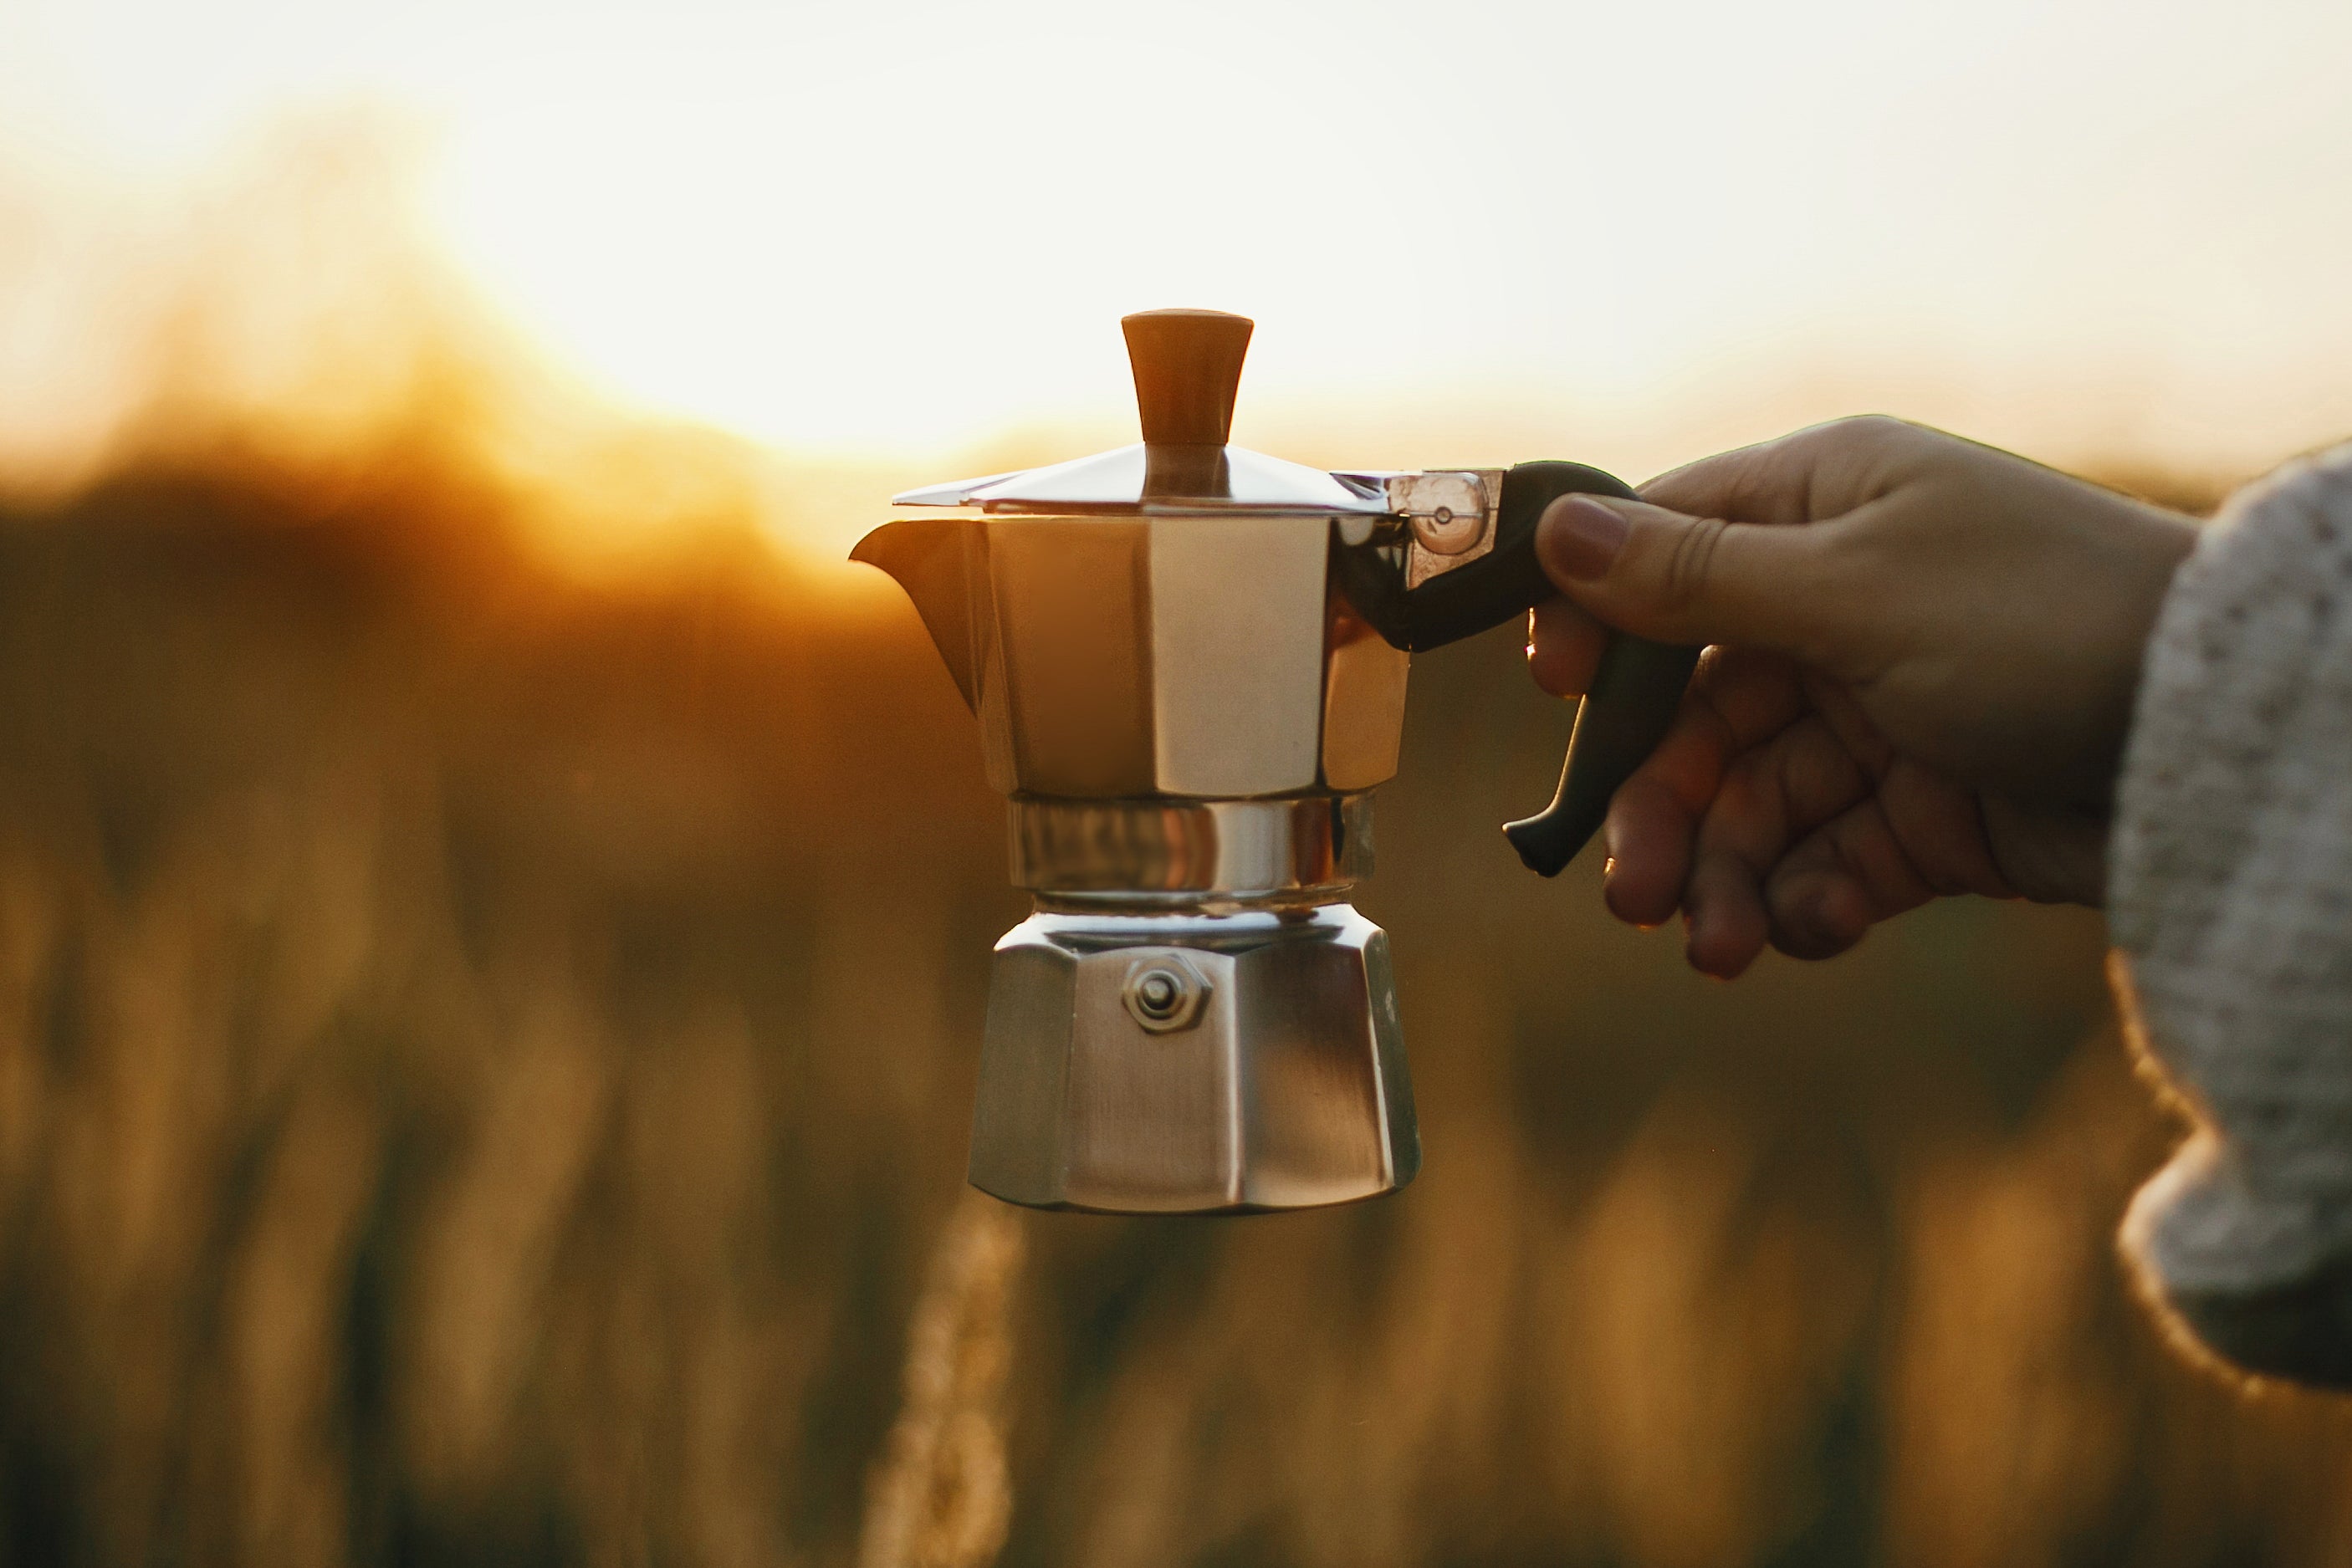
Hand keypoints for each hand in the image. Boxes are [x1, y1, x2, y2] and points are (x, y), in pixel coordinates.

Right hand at [1527, 416, 2197, 977]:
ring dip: (1723, 871)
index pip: (1662, 549)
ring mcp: (1883, 707)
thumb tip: (1554, 528)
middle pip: (1695, 704)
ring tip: (1720, 947)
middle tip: (1629, 894)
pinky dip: (1805, 897)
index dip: (1595, 623)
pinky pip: (1827, 854)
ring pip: (1754, 796)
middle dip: (1660, 802)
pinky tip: (1812, 928)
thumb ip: (1694, 576)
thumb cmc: (2042, 622)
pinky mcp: (1929, 804)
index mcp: (1822, 509)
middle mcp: (1840, 600)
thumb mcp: (1851, 592)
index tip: (1551, 694)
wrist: (2221, 742)